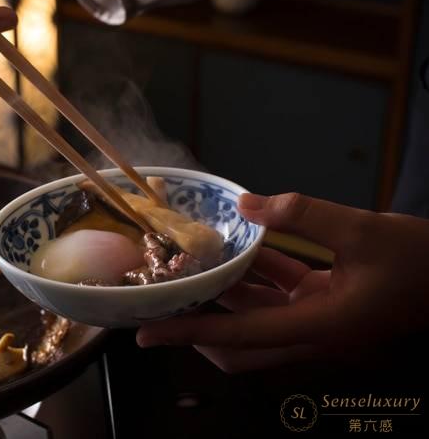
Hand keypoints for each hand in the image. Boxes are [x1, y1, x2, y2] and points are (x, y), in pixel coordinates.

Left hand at [136, 193, 428, 371]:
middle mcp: (312, 334)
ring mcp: (318, 320)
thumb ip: (302, 215)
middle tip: (168, 302)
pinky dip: (259, 274)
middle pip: (241, 345)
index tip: (147, 335)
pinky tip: (241, 245)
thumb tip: (248, 204)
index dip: (189, 334)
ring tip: (191, 267)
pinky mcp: (326, 303)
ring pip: (257, 316)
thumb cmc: (422, 260)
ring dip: (226, 294)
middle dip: (202, 327)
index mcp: (319, 328)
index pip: (239, 335)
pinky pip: (281, 293)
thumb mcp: (364, 230)